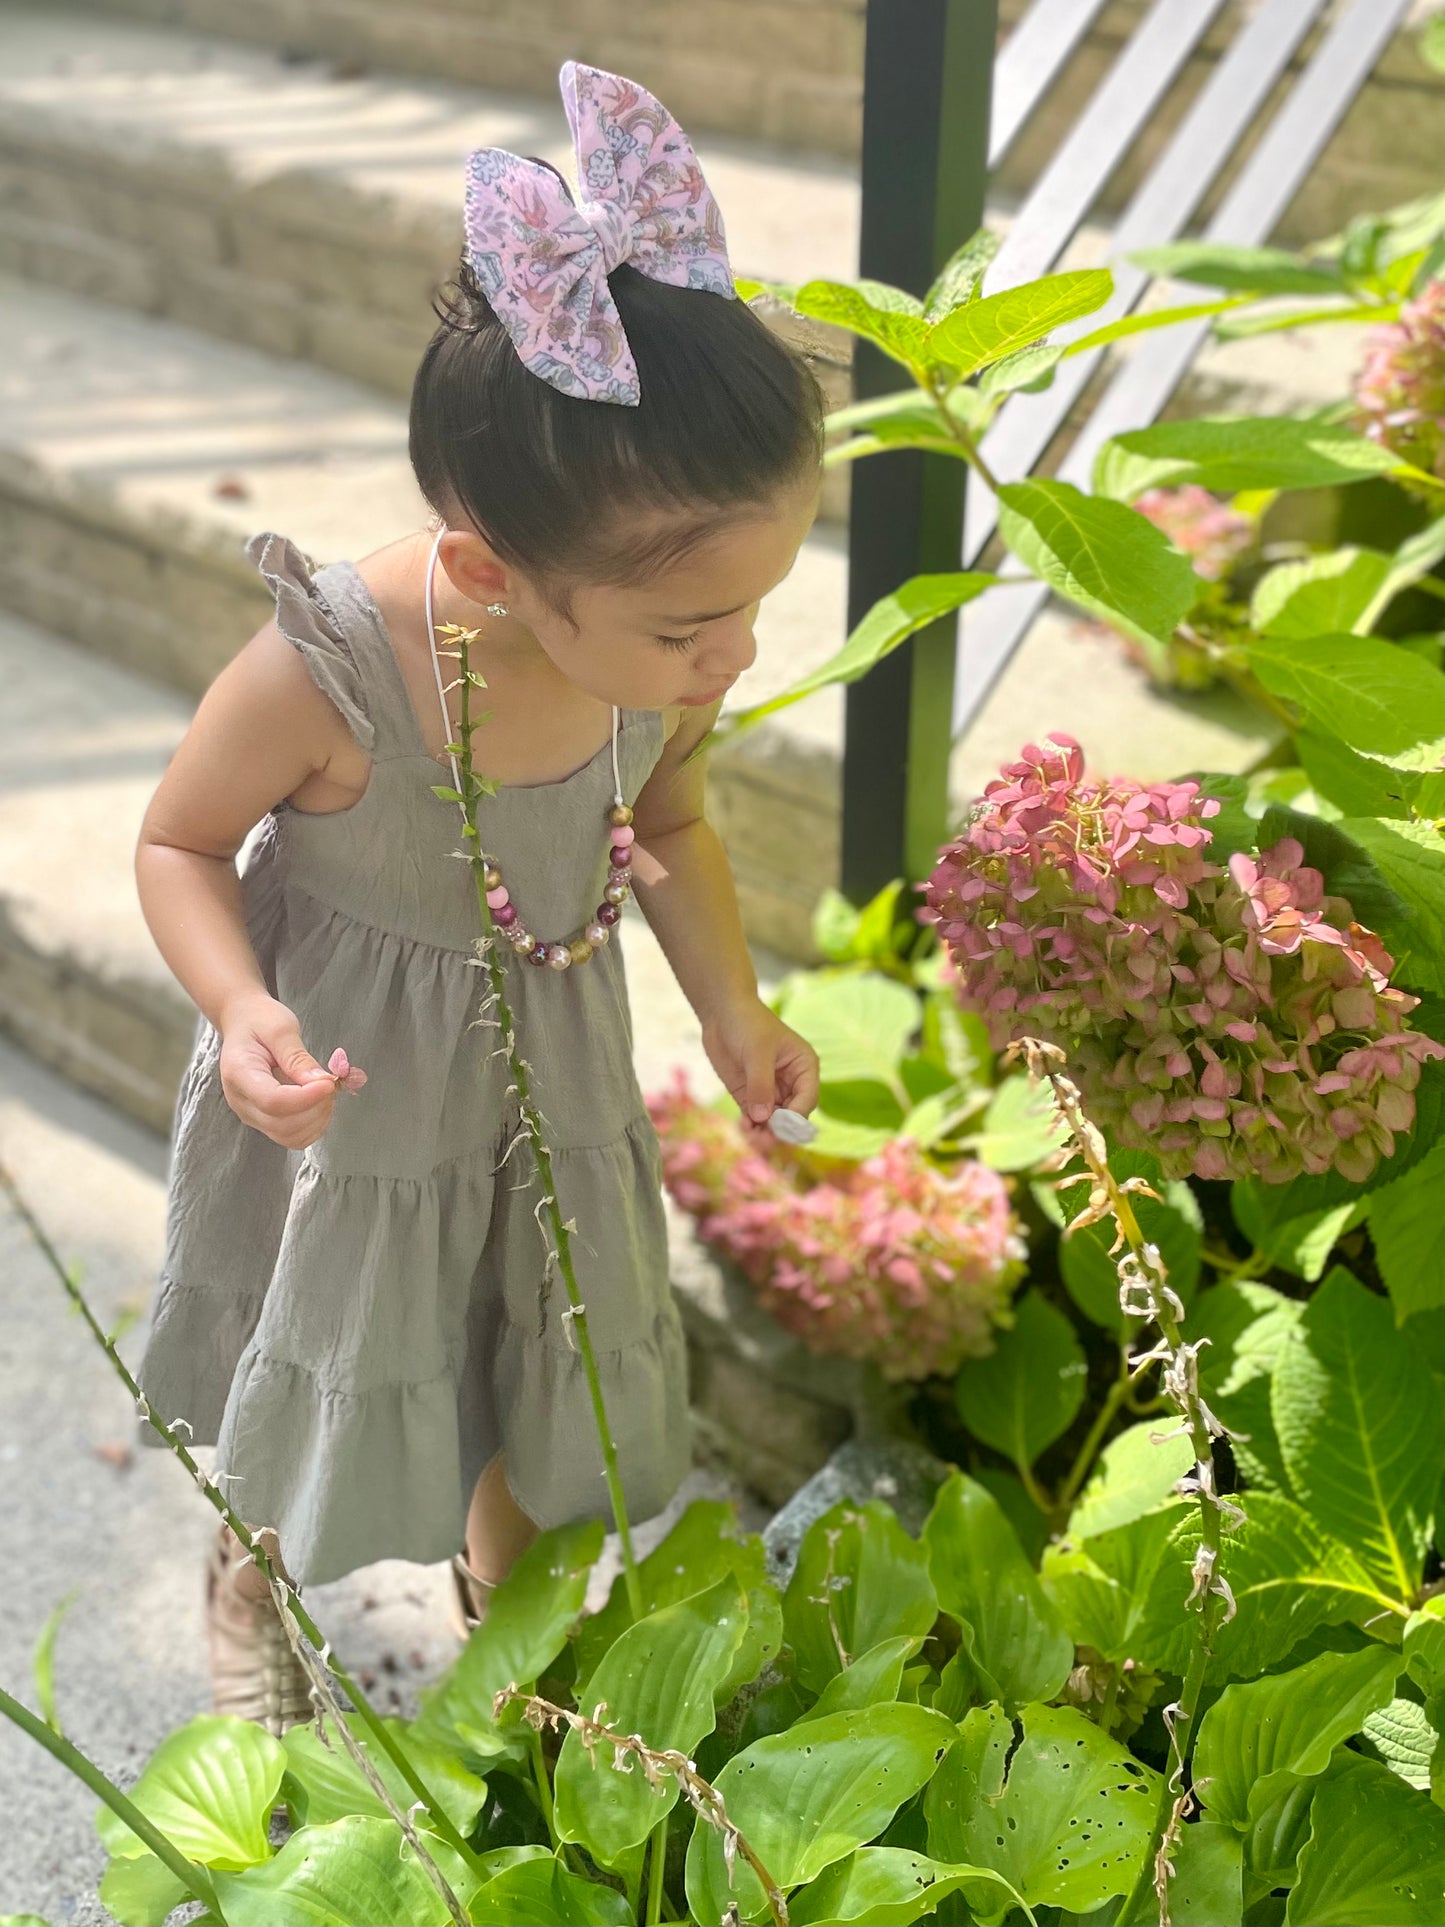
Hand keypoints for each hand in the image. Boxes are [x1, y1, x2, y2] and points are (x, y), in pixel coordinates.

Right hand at [218, 992, 341, 1148]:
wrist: (243, 1023)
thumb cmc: (258, 1021)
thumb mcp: (280, 1028)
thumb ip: (298, 1057)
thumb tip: (321, 1082)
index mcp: (239, 1073)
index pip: (273, 1101)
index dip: (307, 1097)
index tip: (330, 1082)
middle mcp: (241, 1101)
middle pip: (282, 1125)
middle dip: (316, 1108)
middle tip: (330, 1082)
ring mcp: (251, 1114)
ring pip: (289, 1137)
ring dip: (317, 1119)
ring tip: (324, 1091)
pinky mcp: (264, 1120)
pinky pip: (291, 1137)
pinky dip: (312, 1125)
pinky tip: (319, 1102)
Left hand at [700, 998, 819, 1136]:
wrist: (722, 1013)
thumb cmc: (747, 1023)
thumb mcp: (756, 1051)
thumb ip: (760, 1085)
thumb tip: (763, 1118)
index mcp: (804, 1067)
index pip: (807, 1099)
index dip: (795, 1117)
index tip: (777, 1125)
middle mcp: (792, 1083)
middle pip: (792, 1116)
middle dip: (779, 1131)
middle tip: (762, 1141)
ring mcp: (771, 1091)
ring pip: (774, 1122)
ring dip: (764, 1133)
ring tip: (750, 1138)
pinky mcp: (751, 1096)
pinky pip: (756, 1118)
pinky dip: (751, 1127)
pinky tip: (743, 1128)